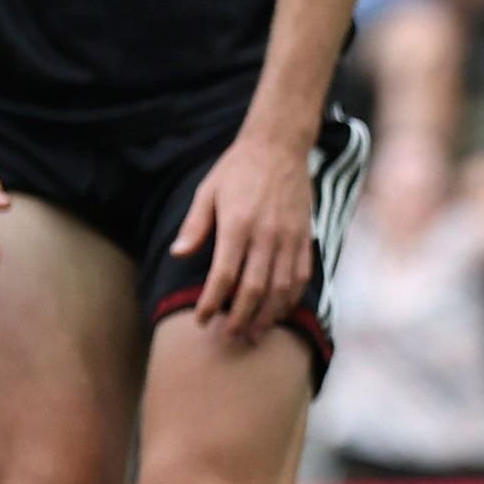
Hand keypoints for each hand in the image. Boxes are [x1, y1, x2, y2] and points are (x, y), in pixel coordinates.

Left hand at [171, 128, 324, 345]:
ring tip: (254, 333)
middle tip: (228, 337)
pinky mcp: (305, 237)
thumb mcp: (207, 191)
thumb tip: (178, 254)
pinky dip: (292, 299)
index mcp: (237, 224)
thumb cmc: (238, 168)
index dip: (212, 302)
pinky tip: (281, 311)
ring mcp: (289, 238)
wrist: (279, 146)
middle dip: (240, 318)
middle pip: (254, 289)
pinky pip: (302, 276)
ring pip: (281, 288)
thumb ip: (194, 226)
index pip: (224, 275)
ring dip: (267, 316)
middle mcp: (266, 235)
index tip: (202, 319)